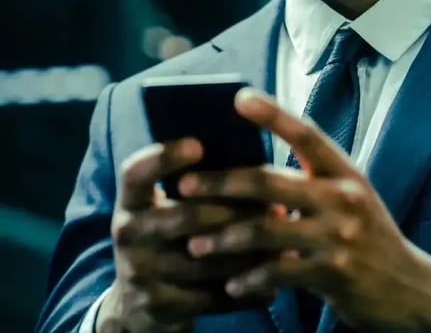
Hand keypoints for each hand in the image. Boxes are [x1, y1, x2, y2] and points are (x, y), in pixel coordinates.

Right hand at [97, 138, 277, 332]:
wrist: (138, 303)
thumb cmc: (169, 234)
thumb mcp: (166, 205)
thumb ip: (194, 182)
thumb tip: (248, 146)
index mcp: (130, 201)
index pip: (136, 173)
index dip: (163, 158)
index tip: (198, 145)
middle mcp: (128, 233)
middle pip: (183, 216)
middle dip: (233, 212)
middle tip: (276, 206)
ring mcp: (139, 271)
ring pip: (203, 259)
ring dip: (247, 251)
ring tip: (283, 241)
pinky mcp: (156, 304)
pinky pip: (207, 296)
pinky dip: (242, 290)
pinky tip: (272, 282)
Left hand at [179, 89, 430, 332]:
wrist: (408, 287)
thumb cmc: (367, 233)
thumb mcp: (349, 196)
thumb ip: (312, 179)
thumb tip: (252, 168)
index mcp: (344, 171)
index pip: (306, 133)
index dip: (273, 114)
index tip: (238, 98)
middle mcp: (342, 197)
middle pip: (270, 182)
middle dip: (220, 183)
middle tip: (182, 185)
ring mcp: (339, 236)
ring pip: (266, 230)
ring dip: (224, 238)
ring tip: (193, 243)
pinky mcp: (334, 274)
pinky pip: (279, 274)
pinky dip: (250, 279)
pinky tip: (230, 283)